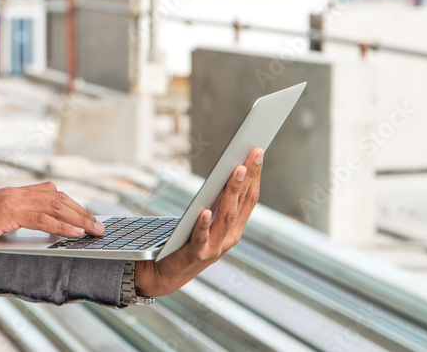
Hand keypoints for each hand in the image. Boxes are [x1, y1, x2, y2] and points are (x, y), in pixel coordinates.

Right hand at [0, 182, 104, 249]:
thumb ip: (15, 222)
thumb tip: (38, 234)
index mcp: (15, 193)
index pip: (51, 194)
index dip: (72, 205)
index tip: (87, 216)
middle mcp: (16, 193)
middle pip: (58, 198)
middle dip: (82, 212)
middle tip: (98, 226)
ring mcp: (13, 200)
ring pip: (55, 206)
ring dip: (79, 219)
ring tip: (94, 230)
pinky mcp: (8, 212)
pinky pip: (41, 219)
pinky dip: (61, 225)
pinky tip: (74, 233)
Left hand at [134, 148, 262, 296]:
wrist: (169, 273)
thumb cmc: (189, 241)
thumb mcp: (209, 221)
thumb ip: (218, 203)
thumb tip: (227, 170)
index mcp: (235, 229)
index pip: (250, 199)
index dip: (255, 176)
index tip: (258, 153)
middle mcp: (229, 238)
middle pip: (241, 203)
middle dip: (249, 177)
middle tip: (253, 153)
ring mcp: (214, 247)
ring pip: (226, 216)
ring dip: (232, 192)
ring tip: (236, 171)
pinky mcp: (196, 254)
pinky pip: (201, 237)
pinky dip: (204, 224)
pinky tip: (205, 210)